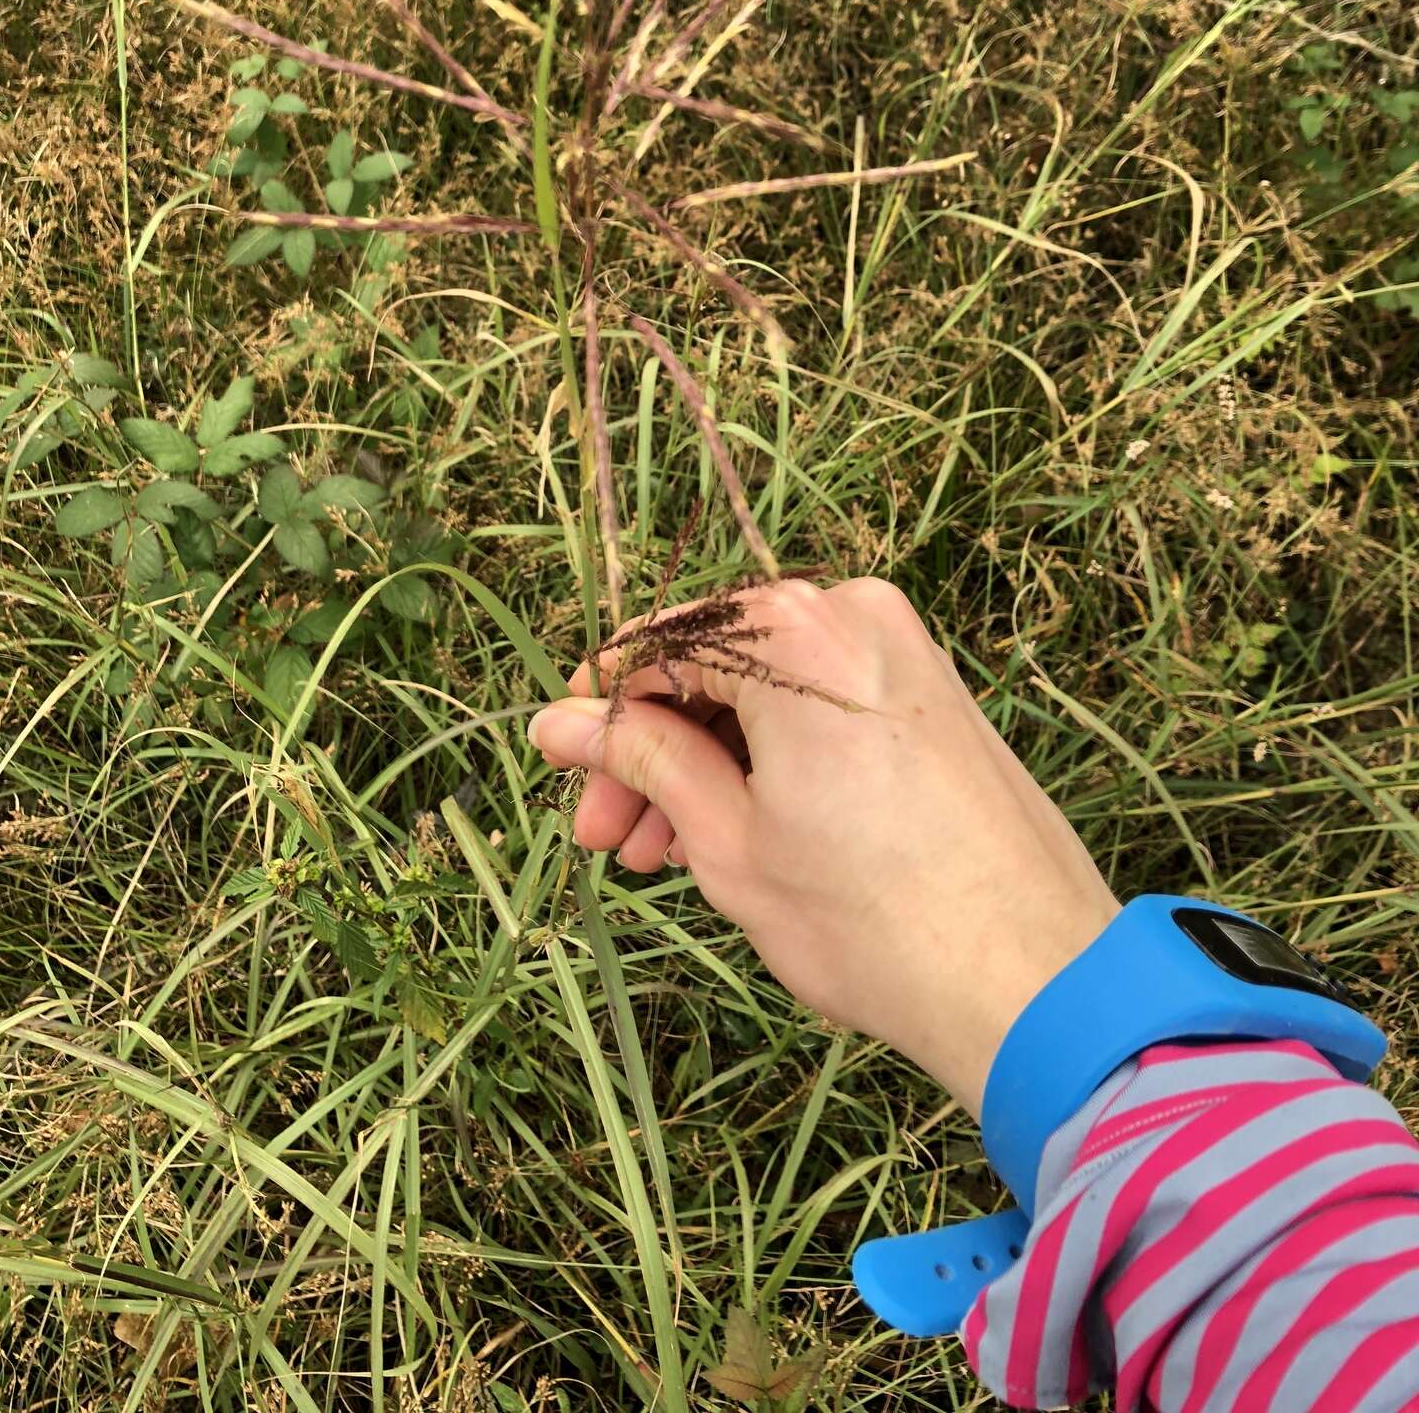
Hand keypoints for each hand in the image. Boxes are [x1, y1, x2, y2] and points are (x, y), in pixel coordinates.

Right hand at [527, 577, 1117, 1115]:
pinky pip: (821, 707)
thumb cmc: (871, 916)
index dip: (602, 711)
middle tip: (613, 840)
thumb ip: (642, 760)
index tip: (569, 771)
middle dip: (654, 753)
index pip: (660, 644)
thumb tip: (558, 724)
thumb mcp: (727, 837)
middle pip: (715, 667)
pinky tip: (739, 837)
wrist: (1032, 977)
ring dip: (707, 765)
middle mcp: (854, 614)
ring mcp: (904, 651)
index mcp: (795, 628)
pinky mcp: (935, 696)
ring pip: (766, 693)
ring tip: (668, 860)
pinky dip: (771, 760)